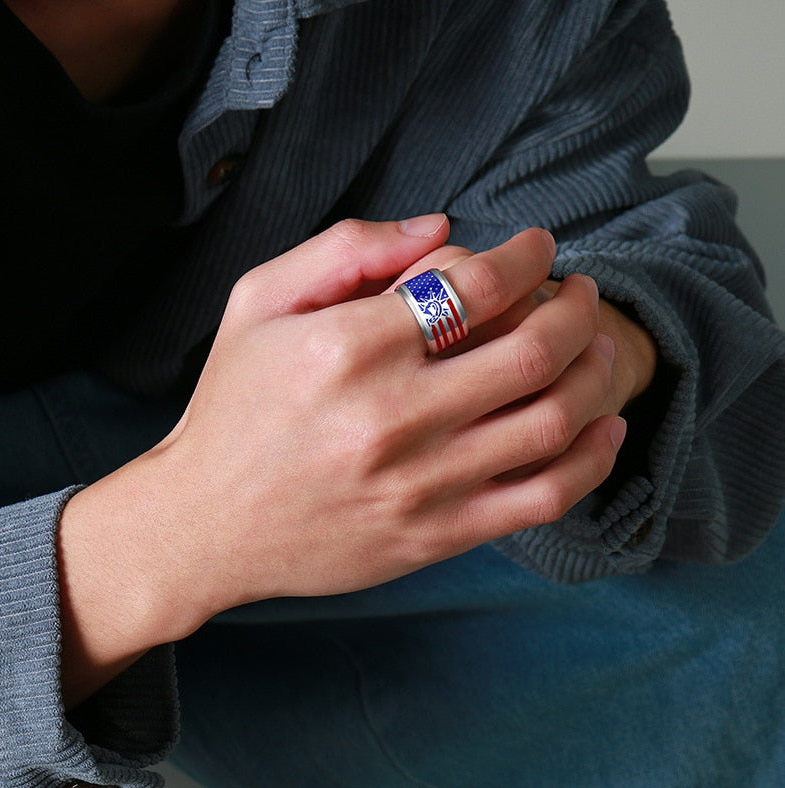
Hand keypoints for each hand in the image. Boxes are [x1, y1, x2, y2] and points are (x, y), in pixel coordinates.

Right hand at [56, 215, 623, 704]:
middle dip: (577, 307)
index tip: (540, 246)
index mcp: (350, 347)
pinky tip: (605, 427)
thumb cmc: (232, 408)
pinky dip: (592, 459)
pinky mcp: (437, 535)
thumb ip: (346, 250)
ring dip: (596, 372)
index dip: (528, 254)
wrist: (206, 523)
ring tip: (599, 347)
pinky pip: (544, 497)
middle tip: (580, 292)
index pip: (477, 284)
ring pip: (553, 421)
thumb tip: (440, 228)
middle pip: (534, 348)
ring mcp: (422, 483)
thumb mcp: (259, 304)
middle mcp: (393, 416)